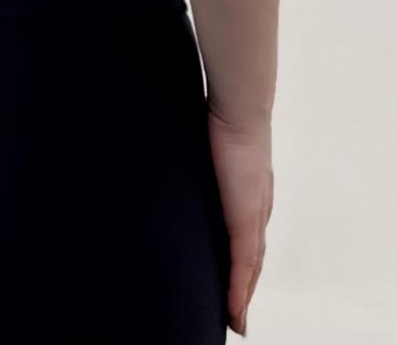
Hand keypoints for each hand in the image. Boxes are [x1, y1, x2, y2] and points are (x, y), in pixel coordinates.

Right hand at [206, 109, 273, 336]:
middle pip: (253, 257)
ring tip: (235, 320)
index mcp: (250, 189)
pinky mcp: (246, 219)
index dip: (242, 259)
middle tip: (235, 313)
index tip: (234, 279)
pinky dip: (238, 289)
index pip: (248, 232)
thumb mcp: (205, 143)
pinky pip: (243, 265)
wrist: (238, 109)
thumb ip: (195, 154)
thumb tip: (171, 148)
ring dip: (242, 295)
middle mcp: (258, 205)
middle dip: (244, 286)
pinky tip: (234, 310)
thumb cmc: (218, 116)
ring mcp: (254, 214)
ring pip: (250, 267)